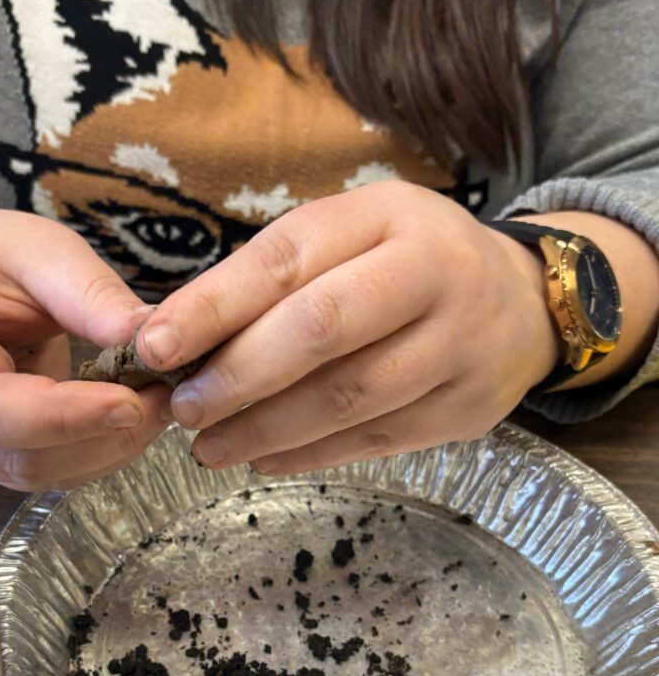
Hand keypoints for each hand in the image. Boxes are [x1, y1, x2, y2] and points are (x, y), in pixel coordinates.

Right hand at [0, 189, 171, 489]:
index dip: (63, 417)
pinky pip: (55, 468)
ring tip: (158, 402)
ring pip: (42, 473)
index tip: (131, 402)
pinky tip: (136, 414)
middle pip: (19, 457)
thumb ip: (89, 293)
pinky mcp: (0, 451)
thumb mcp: (35, 249)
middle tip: (164, 398)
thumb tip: (152, 341)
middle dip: (102, 435)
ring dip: (111, 447)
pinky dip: (104, 447)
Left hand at [134, 181, 557, 473]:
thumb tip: (178, 337)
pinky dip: (311, 454)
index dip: (215, 305)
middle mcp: (433, 273)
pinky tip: (264, 458)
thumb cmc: (407, 263)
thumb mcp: (350, 237)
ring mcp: (459, 345)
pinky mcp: (467, 408)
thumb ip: (276, 277)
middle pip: (324, 330)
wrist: (522, 302)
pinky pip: (377, 440)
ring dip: (268, 429)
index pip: (288, 259)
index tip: (153, 346)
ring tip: (211, 447)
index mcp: (388, 216)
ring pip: (351, 397)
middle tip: (185, 409)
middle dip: (240, 376)